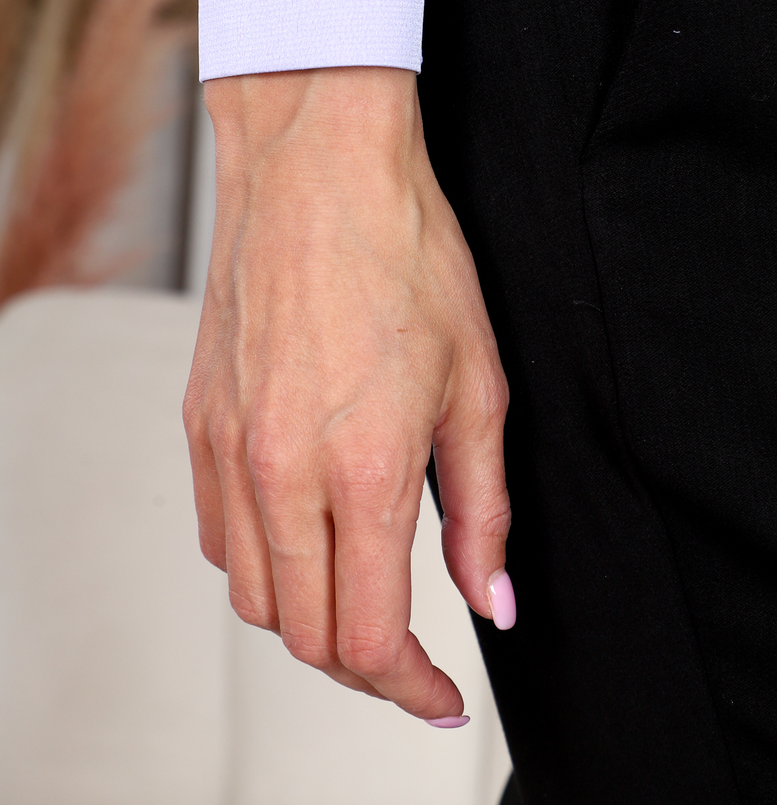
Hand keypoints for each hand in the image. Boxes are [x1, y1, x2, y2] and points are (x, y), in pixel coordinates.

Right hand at [183, 66, 511, 721]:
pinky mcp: (199, 421)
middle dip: (366, 669)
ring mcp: (228, 449)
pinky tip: (304, 532)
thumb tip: (492, 597)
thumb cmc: (404, 251)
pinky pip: (218, 533)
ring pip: (252, 595)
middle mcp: (279, 472)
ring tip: (361, 596)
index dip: (411, 690)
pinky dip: (262, 562)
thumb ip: (484, 507)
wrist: (318, 165)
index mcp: (360, 470)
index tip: (440, 695)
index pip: (370, 639)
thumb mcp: (478, 382)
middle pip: (305, 636)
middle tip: (412, 657)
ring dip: (310, 619)